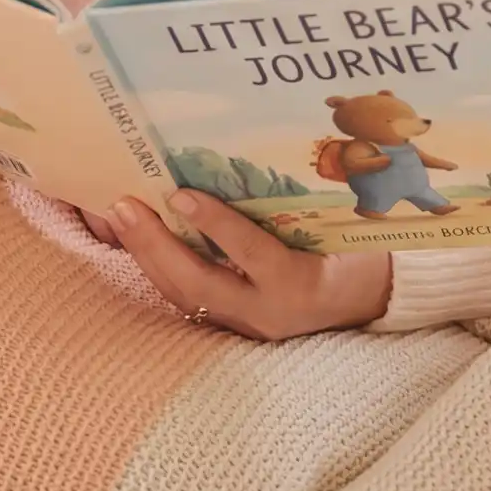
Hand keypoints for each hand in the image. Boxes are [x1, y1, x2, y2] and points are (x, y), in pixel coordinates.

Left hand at [108, 190, 393, 340]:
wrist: (369, 303)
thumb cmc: (354, 252)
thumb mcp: (333, 227)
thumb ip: (292, 206)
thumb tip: (240, 161)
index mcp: (298, 282)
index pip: (251, 252)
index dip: (215, 224)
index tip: (180, 193)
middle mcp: (267, 311)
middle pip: (200, 284)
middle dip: (156, 246)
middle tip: (124, 207)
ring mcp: (247, 325)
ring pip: (185, 297)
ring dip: (148, 257)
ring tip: (121, 218)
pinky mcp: (233, 328)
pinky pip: (188, 302)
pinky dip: (160, 271)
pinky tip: (138, 244)